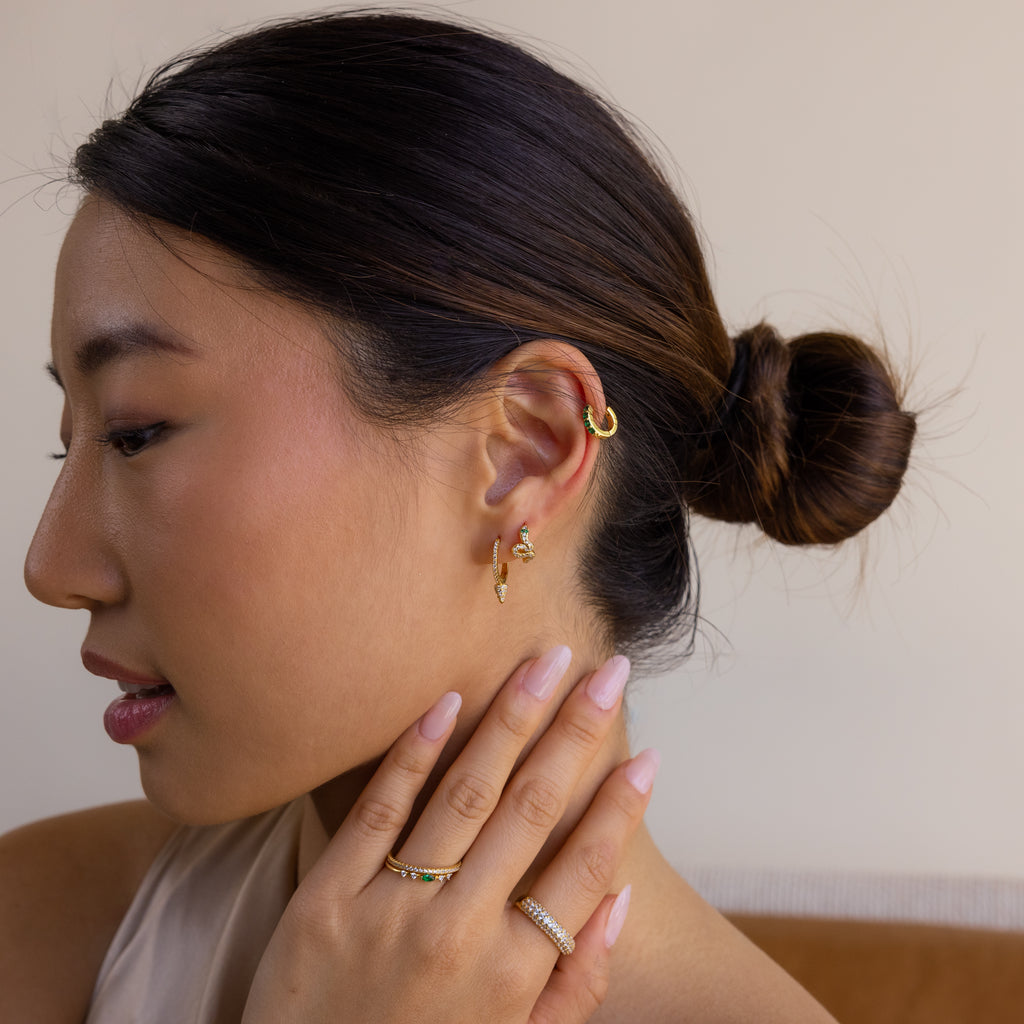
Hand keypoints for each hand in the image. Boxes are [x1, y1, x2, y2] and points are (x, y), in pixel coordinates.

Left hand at [241, 648, 658, 1023]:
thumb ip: (575, 986)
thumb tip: (618, 900)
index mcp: (513, 974)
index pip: (583, 867)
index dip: (622, 806)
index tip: (648, 753)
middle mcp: (458, 931)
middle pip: (533, 808)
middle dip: (578, 730)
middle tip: (609, 670)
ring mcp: (389, 909)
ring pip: (464, 792)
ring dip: (511, 719)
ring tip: (545, 661)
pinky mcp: (327, 898)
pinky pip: (378, 810)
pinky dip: (414, 753)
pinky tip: (447, 700)